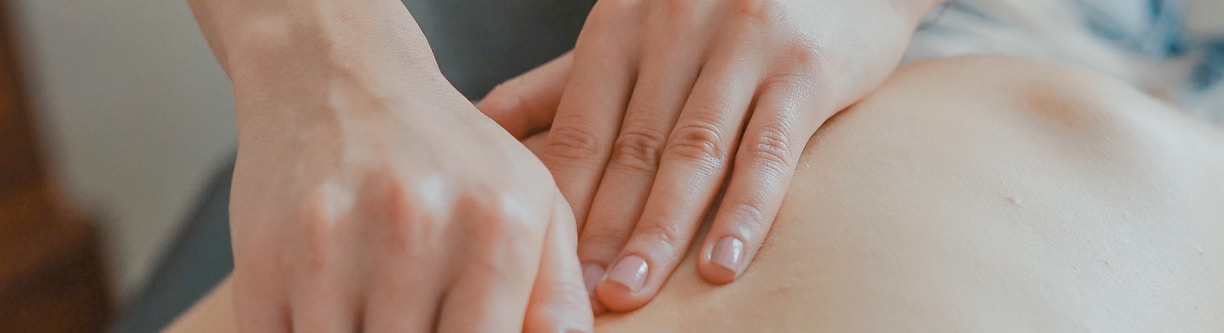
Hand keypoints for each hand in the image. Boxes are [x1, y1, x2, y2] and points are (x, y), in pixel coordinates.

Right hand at [215, 2, 591, 330]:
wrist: (337, 77)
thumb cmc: (449, 153)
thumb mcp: (532, 201)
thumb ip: (558, 289)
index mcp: (499, 226)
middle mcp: (417, 229)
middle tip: (416, 320)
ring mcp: (332, 244)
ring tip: (376, 312)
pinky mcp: (262, 256)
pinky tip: (329, 311)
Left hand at [479, 0, 939, 311]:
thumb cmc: (721, 10)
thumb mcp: (636, 32)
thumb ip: (562, 82)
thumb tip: (485, 127)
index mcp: (622, 24)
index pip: (581, 129)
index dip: (559, 204)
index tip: (539, 266)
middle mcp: (675, 27)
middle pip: (631, 149)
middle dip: (600, 231)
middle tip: (578, 298)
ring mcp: (743, 44)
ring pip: (693, 154)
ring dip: (659, 232)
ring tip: (631, 293)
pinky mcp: (805, 67)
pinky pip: (769, 150)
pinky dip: (745, 212)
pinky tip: (722, 263)